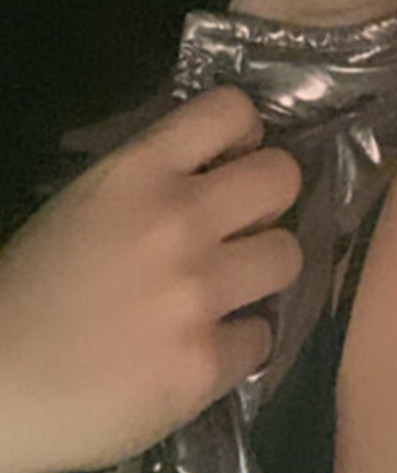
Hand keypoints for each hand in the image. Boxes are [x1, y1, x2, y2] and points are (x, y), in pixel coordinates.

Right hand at [0, 86, 302, 472]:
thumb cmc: (31, 290)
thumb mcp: (87, 201)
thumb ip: (153, 177)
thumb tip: (220, 165)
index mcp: (138, 172)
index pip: (232, 109)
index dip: (244, 136)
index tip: (231, 164)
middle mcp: (178, 220)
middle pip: (283, 177)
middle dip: (267, 202)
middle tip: (241, 230)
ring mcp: (197, 293)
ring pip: (288, 256)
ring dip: (260, 274)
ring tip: (225, 293)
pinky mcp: (205, 363)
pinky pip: (263, 337)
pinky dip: (238, 346)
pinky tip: (200, 351)